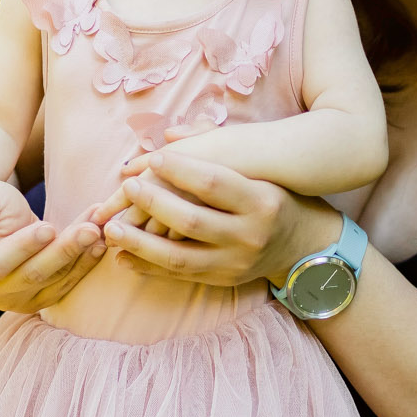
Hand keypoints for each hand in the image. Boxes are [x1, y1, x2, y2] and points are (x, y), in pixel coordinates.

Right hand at [0, 181, 107, 325]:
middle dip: (63, 251)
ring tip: (100, 228)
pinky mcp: (39, 300)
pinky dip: (85, 264)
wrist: (0, 227)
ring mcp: (16, 300)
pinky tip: (100, 244)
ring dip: (80, 254)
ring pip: (53, 280)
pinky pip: (65, 285)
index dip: (23, 247)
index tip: (48, 227)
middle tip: (90, 229)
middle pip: (31, 275)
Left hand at [93, 151, 341, 286]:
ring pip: (180, 258)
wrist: (303, 244)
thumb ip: (216, 150)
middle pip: (192, 221)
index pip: (214, 184)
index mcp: (261, 201)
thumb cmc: (275, 195)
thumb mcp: (258, 171)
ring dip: (141, 244)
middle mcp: (250, 236)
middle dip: (154, 204)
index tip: (154, 158)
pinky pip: (179, 277)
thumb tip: (167, 135)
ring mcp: (236, 263)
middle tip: (127, 188)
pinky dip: (148, 268)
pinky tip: (123, 257)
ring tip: (112, 229)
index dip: (181, 170)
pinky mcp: (223, 281)